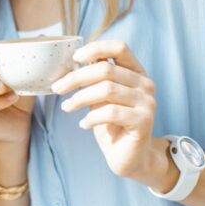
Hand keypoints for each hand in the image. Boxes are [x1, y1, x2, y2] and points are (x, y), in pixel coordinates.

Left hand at [52, 40, 165, 183]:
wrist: (129, 157)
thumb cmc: (112, 124)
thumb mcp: (100, 97)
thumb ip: (95, 78)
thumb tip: (74, 60)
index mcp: (136, 72)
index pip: (120, 48)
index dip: (96, 48)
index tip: (74, 57)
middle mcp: (145, 84)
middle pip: (106, 69)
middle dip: (76, 77)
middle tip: (57, 88)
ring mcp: (147, 102)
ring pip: (106, 90)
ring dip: (80, 98)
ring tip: (67, 107)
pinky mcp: (144, 120)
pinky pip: (111, 112)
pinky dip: (91, 117)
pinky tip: (83, 124)